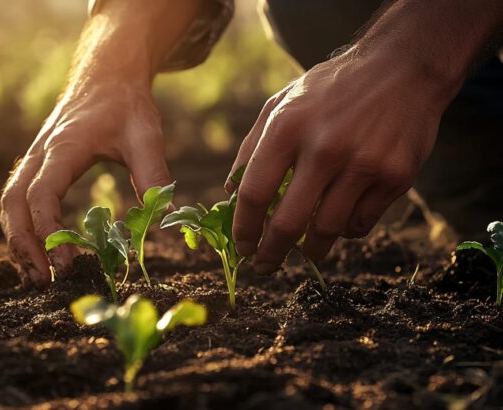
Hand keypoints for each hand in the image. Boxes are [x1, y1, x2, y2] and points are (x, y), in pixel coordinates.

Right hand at [0, 81, 170, 285]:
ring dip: (19, 237)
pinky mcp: (42, 161)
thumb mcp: (146, 136)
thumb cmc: (126, 105)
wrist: (108, 75)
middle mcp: (42, 152)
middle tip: (43, 280)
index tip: (65, 264)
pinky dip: (24, 223)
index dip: (49, 231)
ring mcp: (38, 156)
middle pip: (15, 201)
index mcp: (64, 146)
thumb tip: (166, 216)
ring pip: (12, 200)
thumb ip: (153, 174)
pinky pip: (21, 195)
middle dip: (23, 243)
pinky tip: (38, 246)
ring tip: (35, 273)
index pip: (42, 193)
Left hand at [225, 47, 449, 271]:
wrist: (402, 69)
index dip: (244, 229)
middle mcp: (324, 148)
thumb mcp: (282, 103)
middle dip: (271, 254)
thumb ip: (252, 147)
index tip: (243, 247)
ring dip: (310, 249)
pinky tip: (340, 221)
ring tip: (306, 250)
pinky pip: (361, 225)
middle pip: (287, 223)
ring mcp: (363, 164)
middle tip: (265, 266)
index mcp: (288, 127)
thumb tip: (230, 193)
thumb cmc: (331, 89)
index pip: (254, 193)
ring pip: (327, 231)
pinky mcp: (395, 177)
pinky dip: (345, 231)